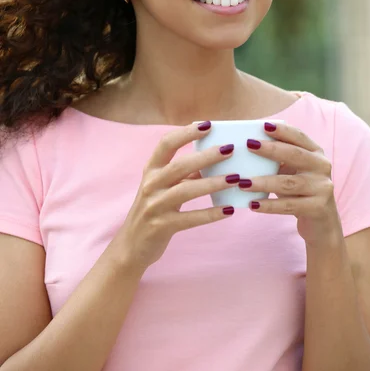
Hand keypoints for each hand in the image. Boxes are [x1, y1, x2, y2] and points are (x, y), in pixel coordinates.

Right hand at [116, 122, 239, 271]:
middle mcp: (150, 184)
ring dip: (213, 183)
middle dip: (206, 156)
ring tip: (236, 179)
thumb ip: (184, 174)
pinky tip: (229, 210)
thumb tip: (214, 159)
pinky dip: (211, 214)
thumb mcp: (163, 187)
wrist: (131, 246)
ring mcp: (155, 206)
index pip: (166, 143)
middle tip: (230, 149)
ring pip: (187, 190)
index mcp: (151, 170)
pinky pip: (190, 218)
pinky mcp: (162, 226)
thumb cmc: (154, 210)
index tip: (208, 124)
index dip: (186, 132)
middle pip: (180, 165)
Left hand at [240, 122, 342, 245]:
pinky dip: (269, 205)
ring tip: (242, 182)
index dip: (282, 130)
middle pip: (295, 155)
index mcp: (316, 153)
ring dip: (263, 182)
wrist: (322, 222)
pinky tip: (252, 204)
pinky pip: (289, 206)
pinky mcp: (318, 208)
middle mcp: (322, 167)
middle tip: (248, 145)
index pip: (299, 137)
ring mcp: (322, 188)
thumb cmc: (299, 191)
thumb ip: (278, 159)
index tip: (263, 125)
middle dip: (271, 149)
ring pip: (289, 183)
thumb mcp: (293, 171)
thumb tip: (248, 146)